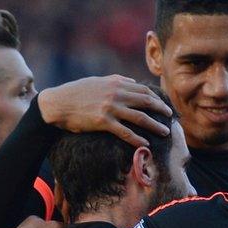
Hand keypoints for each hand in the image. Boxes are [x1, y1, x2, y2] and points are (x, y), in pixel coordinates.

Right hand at [38, 76, 172, 147]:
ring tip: (165, 132)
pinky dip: (137, 139)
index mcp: (116, 83)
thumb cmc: (76, 92)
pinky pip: (125, 132)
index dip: (156, 99)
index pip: (143, 90)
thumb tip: (133, 82)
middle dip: (160, 111)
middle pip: (146, 102)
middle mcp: (116, 94)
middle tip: (170, 118)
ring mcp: (110, 108)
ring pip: (139, 117)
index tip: (163, 105)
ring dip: (154, 126)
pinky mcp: (103, 122)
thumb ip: (117, 81)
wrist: (57, 104)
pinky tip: (145, 145)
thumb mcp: (98, 81)